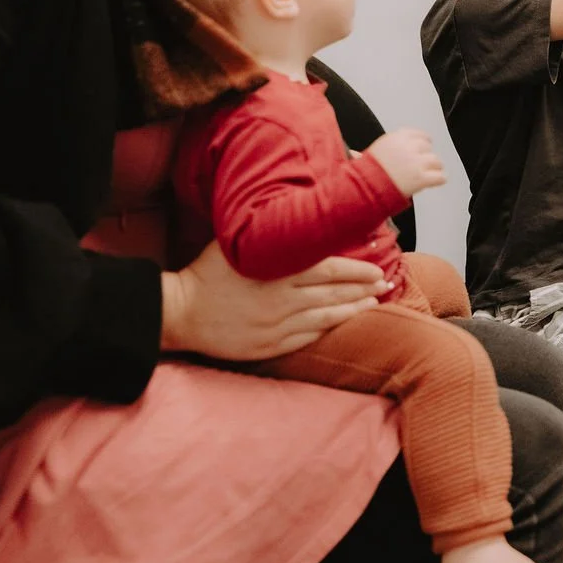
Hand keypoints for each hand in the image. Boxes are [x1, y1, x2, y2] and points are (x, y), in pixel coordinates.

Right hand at [161, 244, 388, 360]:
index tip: (376, 268)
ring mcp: (276, 325)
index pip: (330, 269)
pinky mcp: (270, 346)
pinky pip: (309, 337)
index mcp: (276, 272)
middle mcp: (281, 300)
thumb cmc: (206, 274)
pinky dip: (330, 328)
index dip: (358, 270)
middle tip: (385, 283)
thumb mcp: (234, 244)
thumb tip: (295, 216)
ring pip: (327, 316)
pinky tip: (344, 321)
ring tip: (374, 302)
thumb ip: (267, 235)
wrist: (178, 313)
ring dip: (354, 309)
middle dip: (364, 288)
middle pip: (335, 293)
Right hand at [365, 128, 444, 196]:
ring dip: (434, 167)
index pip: (418, 134)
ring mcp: (416, 163)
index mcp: (396, 138)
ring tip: (429, 174)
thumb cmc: (365, 173)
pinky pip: (440, 176)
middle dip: (426, 156)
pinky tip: (437, 181)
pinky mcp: (421, 178)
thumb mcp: (374, 151)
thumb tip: (391, 148)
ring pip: (436, 161)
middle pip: (427, 147)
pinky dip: (440, 179)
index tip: (424, 147)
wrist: (364, 188)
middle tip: (422, 165)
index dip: (422, 142)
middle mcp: (408, 147)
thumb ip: (389, 147)